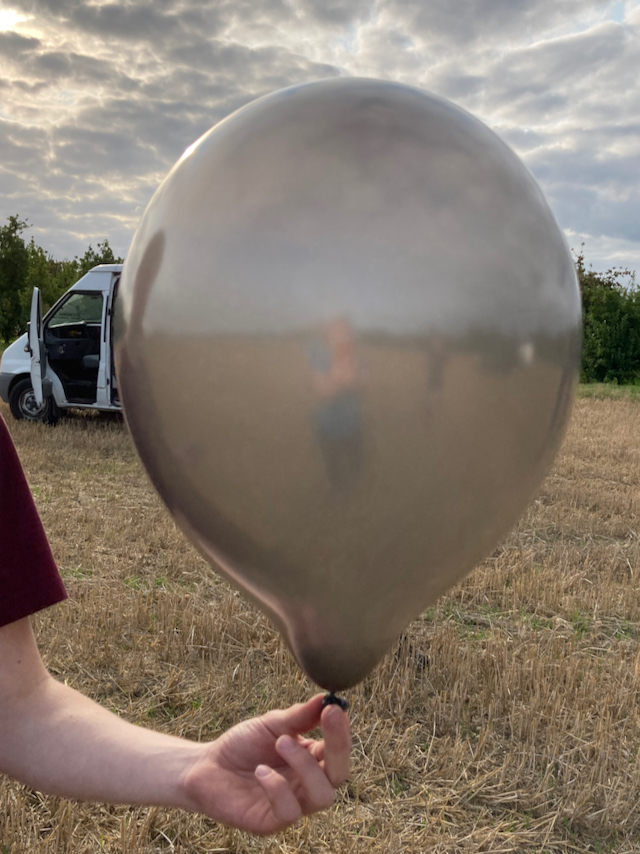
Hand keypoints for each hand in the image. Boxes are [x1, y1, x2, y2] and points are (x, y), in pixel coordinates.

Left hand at [179, 694, 350, 834]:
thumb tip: (326, 698)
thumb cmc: (243, 744)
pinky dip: (277, 787)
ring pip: (322, 795)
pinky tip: (261, 771)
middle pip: (339, 774)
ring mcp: (292, 804)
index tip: (334, 708)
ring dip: (305, 765)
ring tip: (280, 742)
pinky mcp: (272, 821)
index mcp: (312, 758)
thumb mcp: (271, 724)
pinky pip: (289, 811)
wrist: (207, 765)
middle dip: (337, 747)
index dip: (341, 731)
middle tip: (326, 717)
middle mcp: (307, 784)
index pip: (338, 750)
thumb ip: (299, 716)